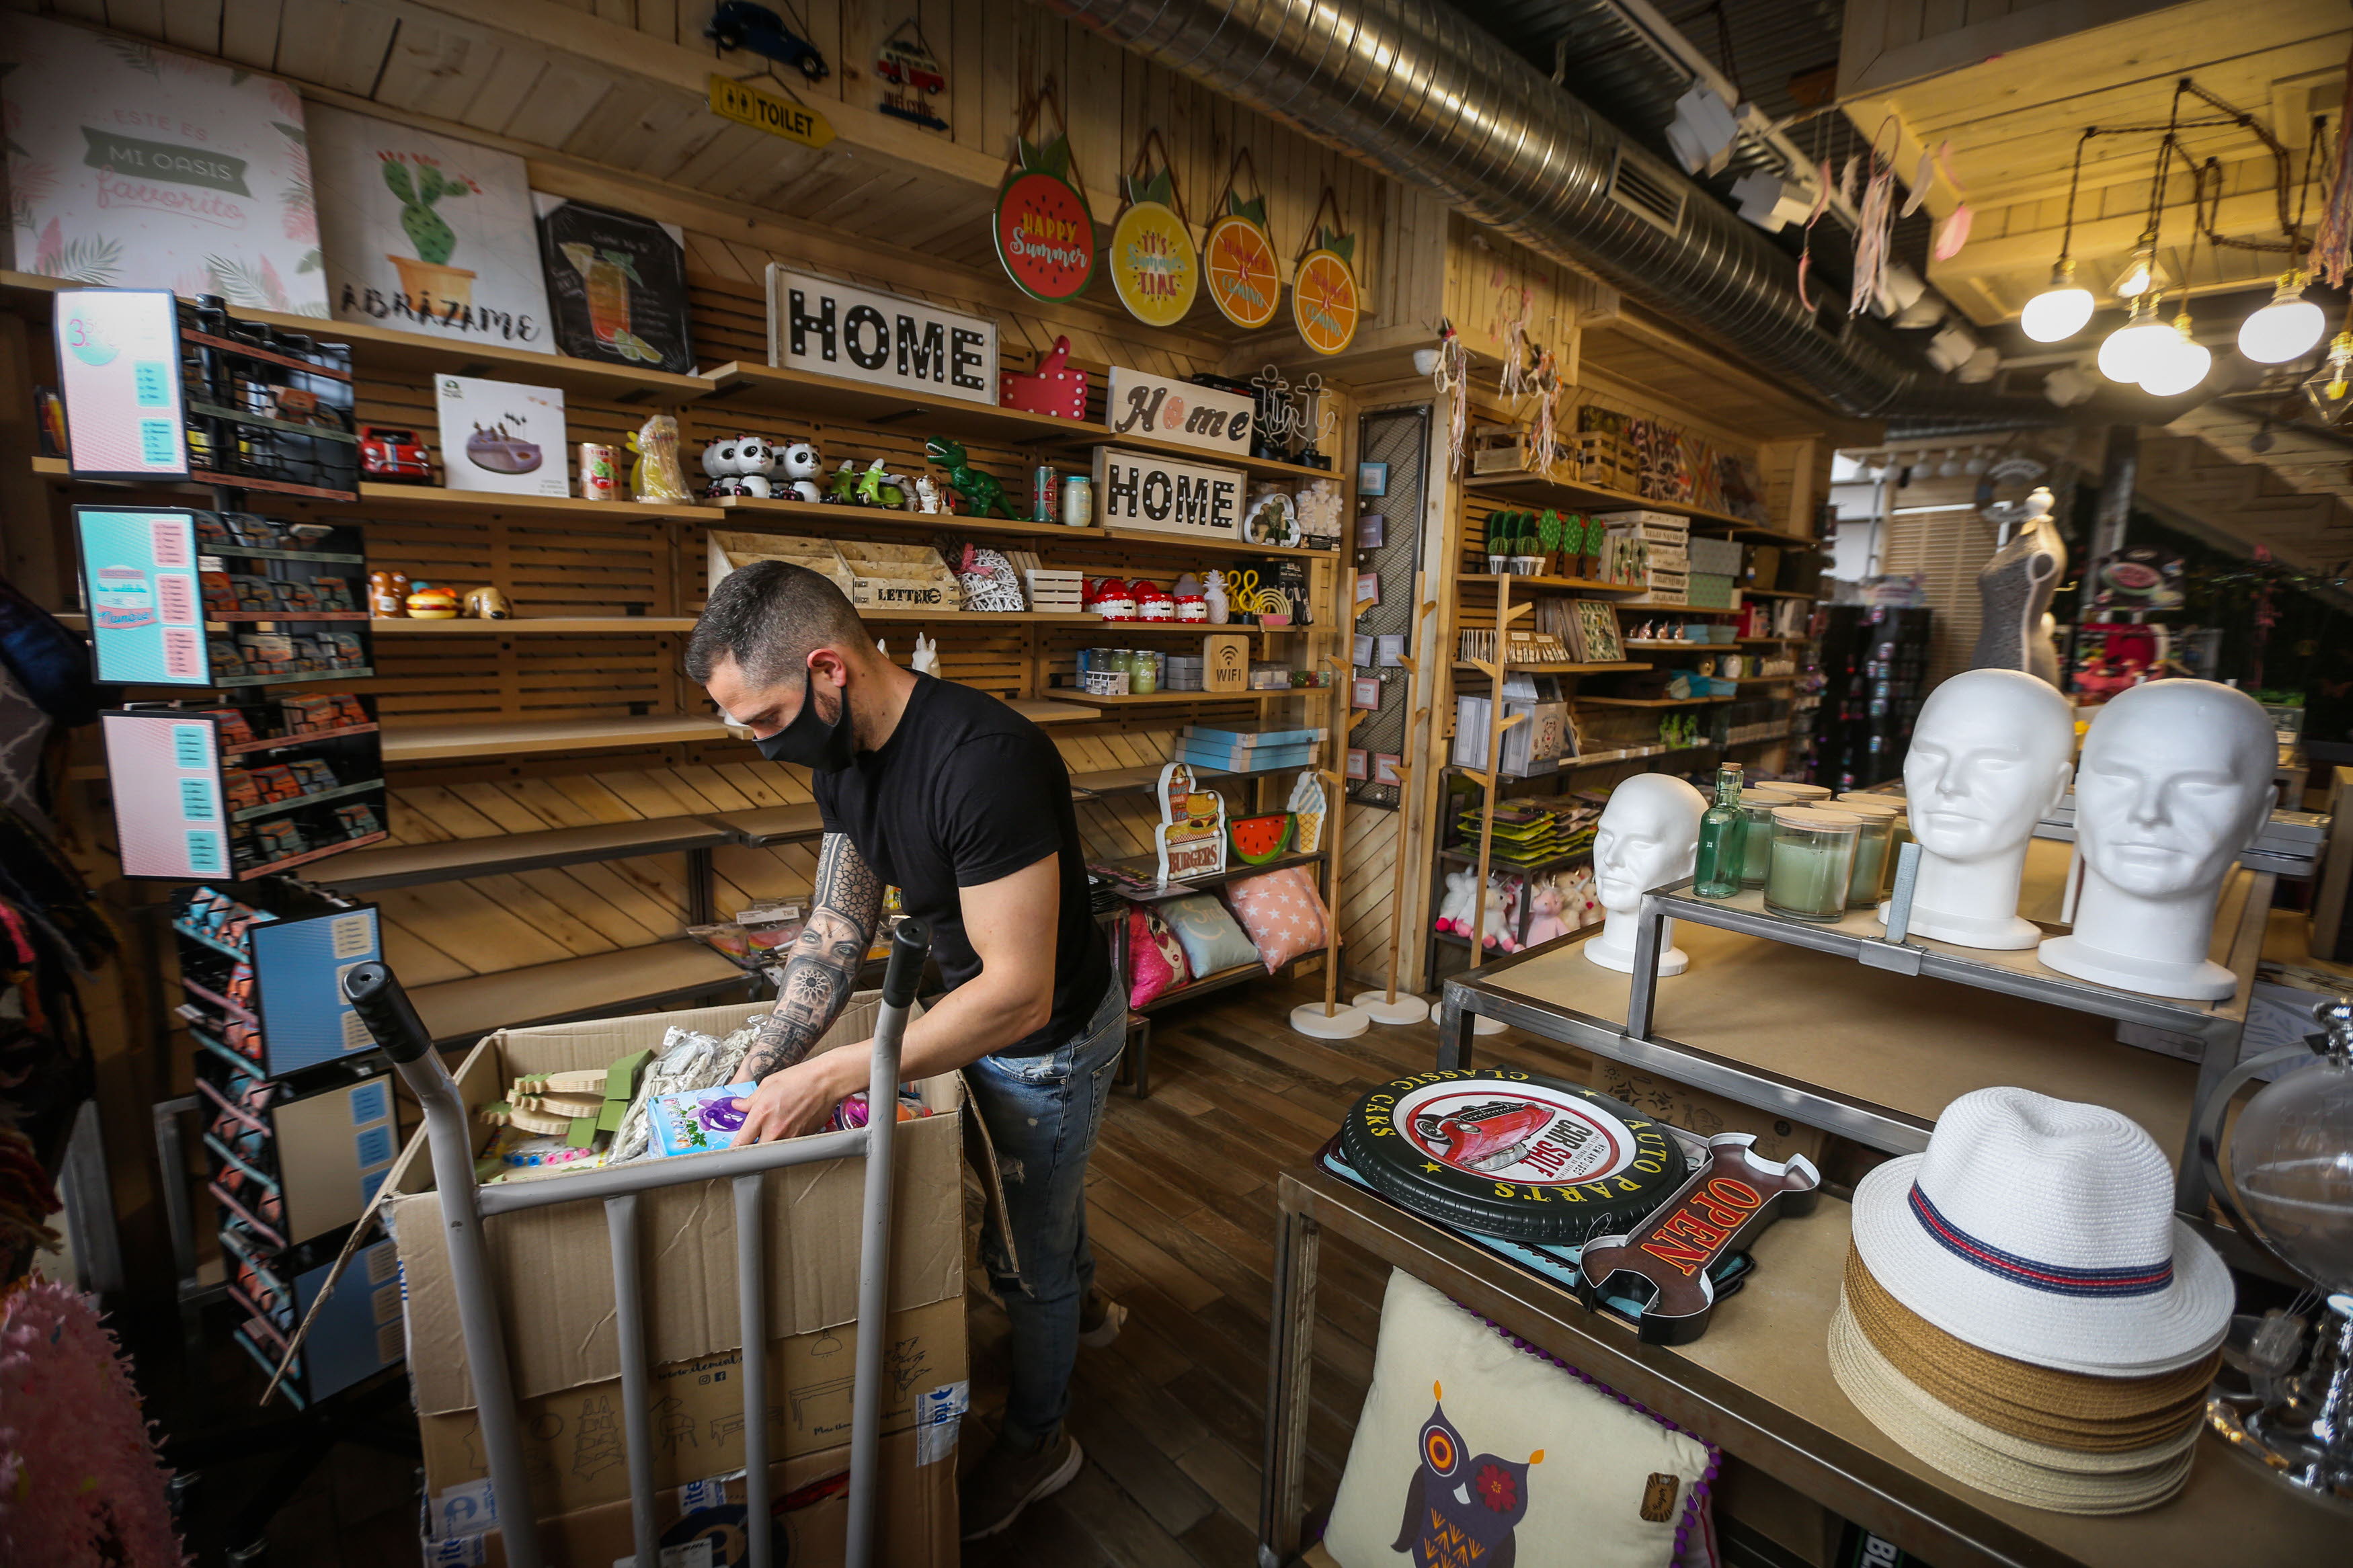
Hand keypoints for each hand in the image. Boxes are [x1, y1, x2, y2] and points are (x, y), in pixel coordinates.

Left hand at [729, 1047, 862, 1145]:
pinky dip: (786, 1140)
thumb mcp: (768, 1084)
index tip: (730, 1150)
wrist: (826, 1080)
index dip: (733, 1149)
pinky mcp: (804, 1137)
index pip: (741, 1142)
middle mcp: (775, 1129)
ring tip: (773, 1131)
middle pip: (756, 1152)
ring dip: (770, 1144)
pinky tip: (789, 1126)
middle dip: (752, 1149)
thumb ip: (750, 1100)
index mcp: (761, 1114)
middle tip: (752, 1141)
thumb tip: (737, 1106)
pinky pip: (790, 1144)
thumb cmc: (799, 1078)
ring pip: (774, 1150)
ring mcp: (791, 1136)